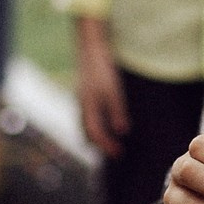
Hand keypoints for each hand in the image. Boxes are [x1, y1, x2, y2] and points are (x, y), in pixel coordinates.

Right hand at [74, 21, 128, 157]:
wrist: (90, 49)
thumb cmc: (102, 69)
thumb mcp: (113, 91)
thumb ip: (117, 111)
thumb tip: (122, 131)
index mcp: (88, 108)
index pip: (95, 134)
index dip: (107, 146)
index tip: (119, 154)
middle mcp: (81, 107)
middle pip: (86, 134)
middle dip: (100, 145)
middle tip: (115, 151)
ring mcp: (80, 101)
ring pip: (84, 126)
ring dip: (96, 136)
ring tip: (109, 141)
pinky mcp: (83, 95)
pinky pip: (86, 117)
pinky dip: (94, 125)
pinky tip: (104, 123)